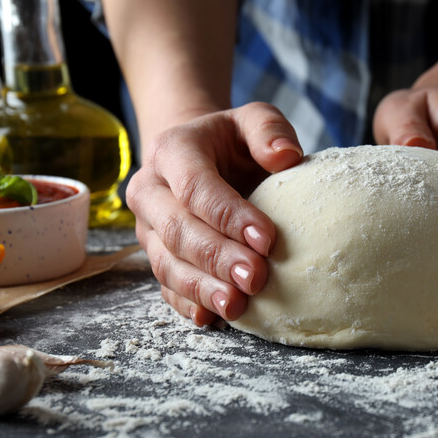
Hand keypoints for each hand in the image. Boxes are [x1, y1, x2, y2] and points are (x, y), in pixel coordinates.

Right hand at [126, 103, 303, 325]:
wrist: (198, 156)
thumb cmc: (231, 140)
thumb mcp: (252, 119)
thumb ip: (269, 130)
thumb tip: (287, 157)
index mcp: (171, 151)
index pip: (195, 187)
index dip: (229, 215)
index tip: (267, 239)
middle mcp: (150, 191)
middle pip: (178, 230)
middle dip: (217, 257)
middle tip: (256, 278)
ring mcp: (149, 228)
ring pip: (167, 263)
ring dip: (202, 288)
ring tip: (238, 306)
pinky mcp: (156, 255)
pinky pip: (166, 286)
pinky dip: (189, 304)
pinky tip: (213, 318)